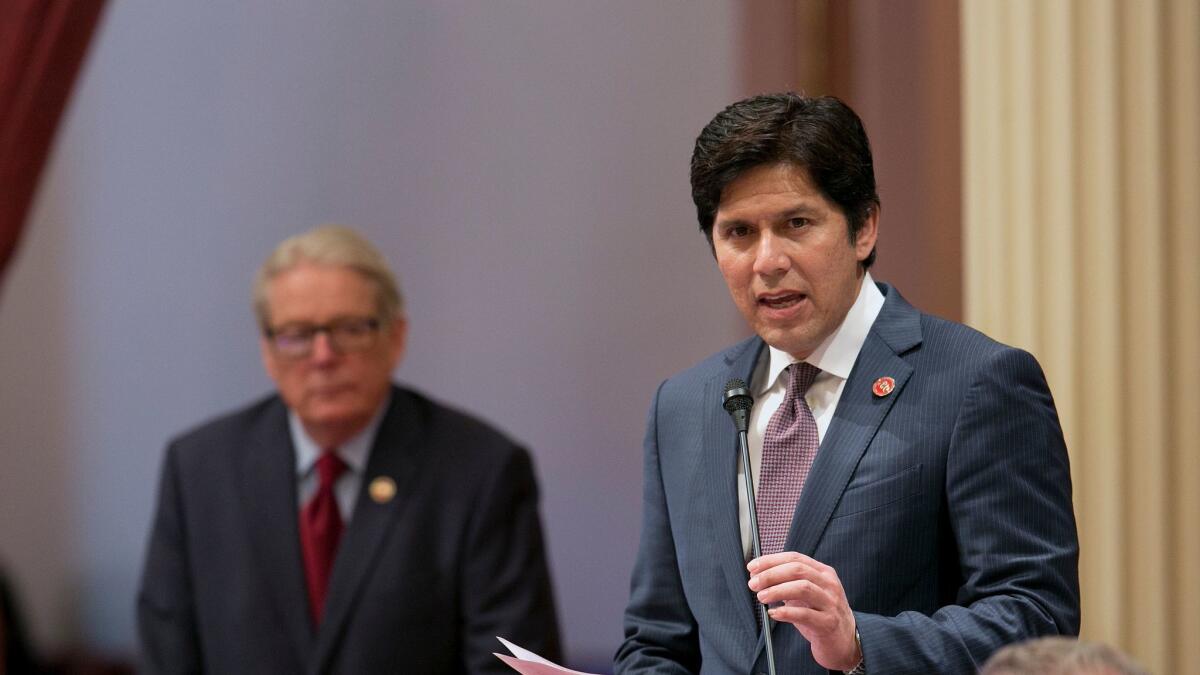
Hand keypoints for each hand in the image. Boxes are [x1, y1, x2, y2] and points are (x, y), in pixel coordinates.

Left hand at [748, 552, 860, 670]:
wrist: (844, 641)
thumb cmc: (820, 615)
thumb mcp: (807, 594)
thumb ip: (788, 583)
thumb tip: (758, 576)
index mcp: (823, 572)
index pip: (795, 558)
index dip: (771, 561)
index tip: (752, 567)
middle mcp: (829, 585)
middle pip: (798, 570)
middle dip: (771, 574)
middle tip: (753, 583)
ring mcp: (831, 603)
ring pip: (803, 588)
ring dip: (777, 590)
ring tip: (761, 597)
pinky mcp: (828, 623)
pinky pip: (805, 614)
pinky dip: (786, 612)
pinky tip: (773, 613)